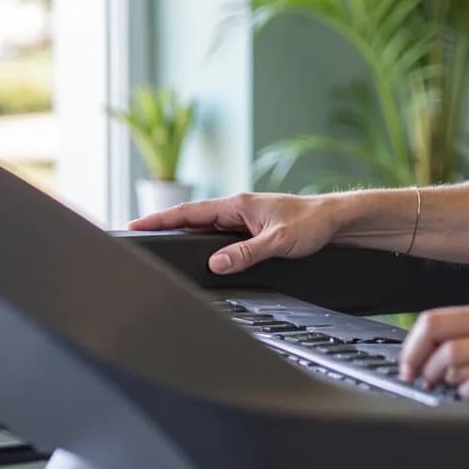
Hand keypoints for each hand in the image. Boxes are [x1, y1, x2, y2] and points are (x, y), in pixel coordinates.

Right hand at [127, 192, 339, 274]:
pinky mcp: (250, 227)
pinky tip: (194, 249)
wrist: (334, 220)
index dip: (159, 219)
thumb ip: (246, 253)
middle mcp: (236, 208)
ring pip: (203, 226)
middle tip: (134, 234)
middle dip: (162, 225)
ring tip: (156, 242)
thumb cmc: (311, 223)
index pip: (189, 212)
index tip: (134, 224)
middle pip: (190, 217)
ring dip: (181, 232)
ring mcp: (242, 218)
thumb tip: (216, 264)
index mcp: (237, 204)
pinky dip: (200, 239)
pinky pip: (217, 233)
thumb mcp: (277, 242)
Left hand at [397, 300, 468, 407]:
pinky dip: (467, 394)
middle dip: (421, 366)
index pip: (433, 320)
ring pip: (454, 363)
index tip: (407, 366)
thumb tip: (425, 354)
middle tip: (422, 383)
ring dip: (445, 382)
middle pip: (438, 340)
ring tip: (452, 391)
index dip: (412, 346)